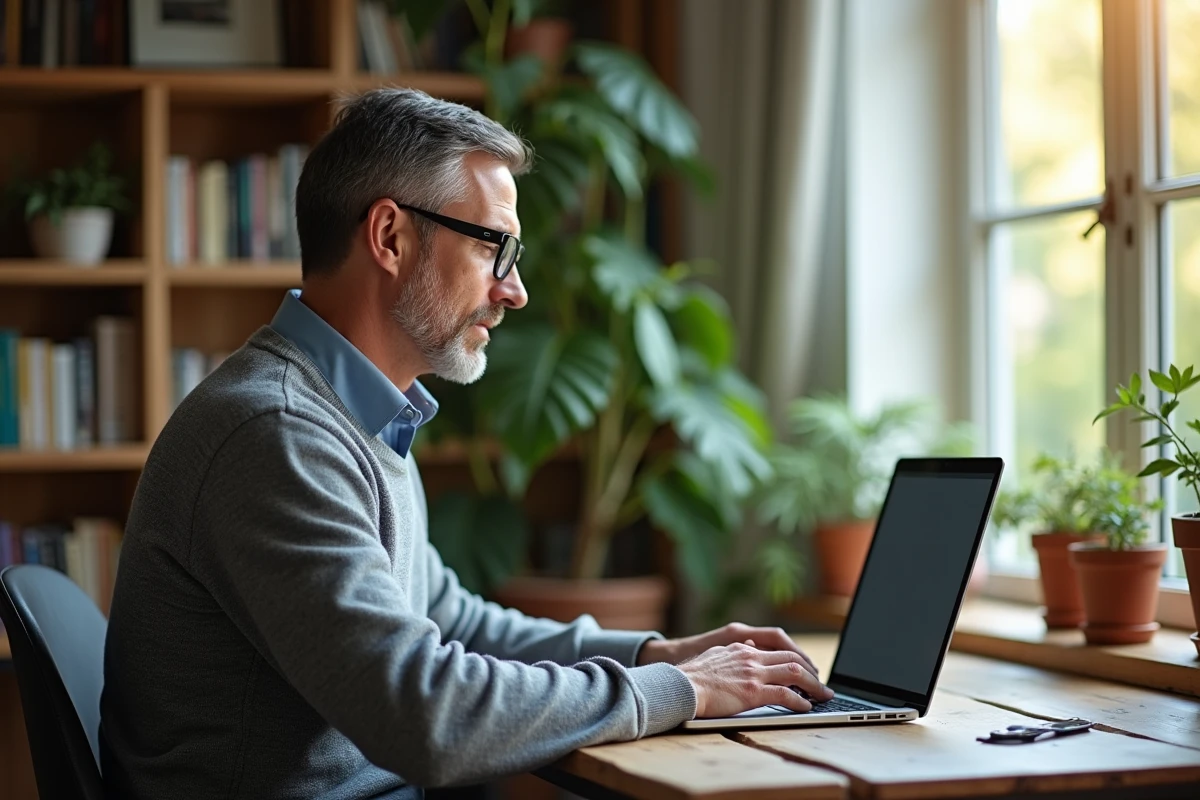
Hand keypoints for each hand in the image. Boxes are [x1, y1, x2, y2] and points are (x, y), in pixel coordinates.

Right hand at [674, 642, 834, 717]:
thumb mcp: (716, 653)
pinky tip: (806, 707)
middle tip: (821, 683)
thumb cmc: (692, 675)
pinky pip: (785, 695)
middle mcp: (752, 656)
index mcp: (743, 647)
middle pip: (792, 658)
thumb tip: (750, 645)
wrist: (680, 684)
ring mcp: (753, 673)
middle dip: (811, 671)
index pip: (779, 649)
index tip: (806, 669)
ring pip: (795, 673)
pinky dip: (800, 701)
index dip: (797, 659)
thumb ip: (735, 650)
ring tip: (823, 695)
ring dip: (814, 686)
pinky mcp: (753, 692)